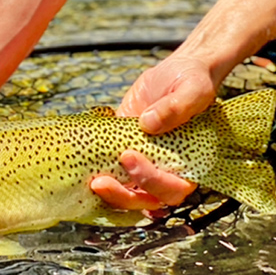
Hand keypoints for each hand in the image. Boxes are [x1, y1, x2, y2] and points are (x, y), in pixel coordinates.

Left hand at [91, 56, 213, 208]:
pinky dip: (97, 176)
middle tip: (100, 181)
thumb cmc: (191, 82)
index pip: (173, 190)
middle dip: (122, 195)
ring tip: (91, 182)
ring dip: (109, 194)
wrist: (173, 74)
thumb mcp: (193, 89)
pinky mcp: (119, 153)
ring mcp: (141, 165)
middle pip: (145, 200)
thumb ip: (178, 106)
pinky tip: (82, 172)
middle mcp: (165, 171)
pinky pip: (109, 174)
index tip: (129, 156)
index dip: (151, 181)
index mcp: (188, 164)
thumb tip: (149, 123)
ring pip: (126, 194)